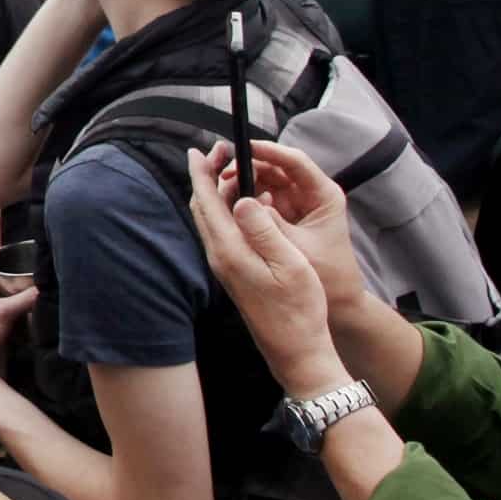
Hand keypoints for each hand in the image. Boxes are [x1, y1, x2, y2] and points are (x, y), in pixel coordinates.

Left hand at [0, 249, 39, 396]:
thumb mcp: (3, 312)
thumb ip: (25, 298)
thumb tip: (46, 286)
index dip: (5, 251)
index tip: (25, 247)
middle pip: (2, 278)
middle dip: (19, 274)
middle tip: (40, 269)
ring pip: (9, 297)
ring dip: (23, 294)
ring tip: (43, 286)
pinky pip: (14, 315)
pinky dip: (25, 312)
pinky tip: (39, 310)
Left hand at [185, 145, 351, 395]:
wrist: (297, 350)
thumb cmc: (299, 309)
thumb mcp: (289, 264)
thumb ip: (264, 229)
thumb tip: (241, 199)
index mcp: (229, 251)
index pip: (206, 202)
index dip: (202, 173)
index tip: (201, 149)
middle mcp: (219, 257)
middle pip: (203, 207)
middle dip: (208, 177)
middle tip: (222, 153)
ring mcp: (224, 266)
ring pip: (212, 219)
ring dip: (218, 192)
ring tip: (237, 172)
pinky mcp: (233, 273)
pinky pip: (223, 232)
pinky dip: (229, 211)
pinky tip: (249, 205)